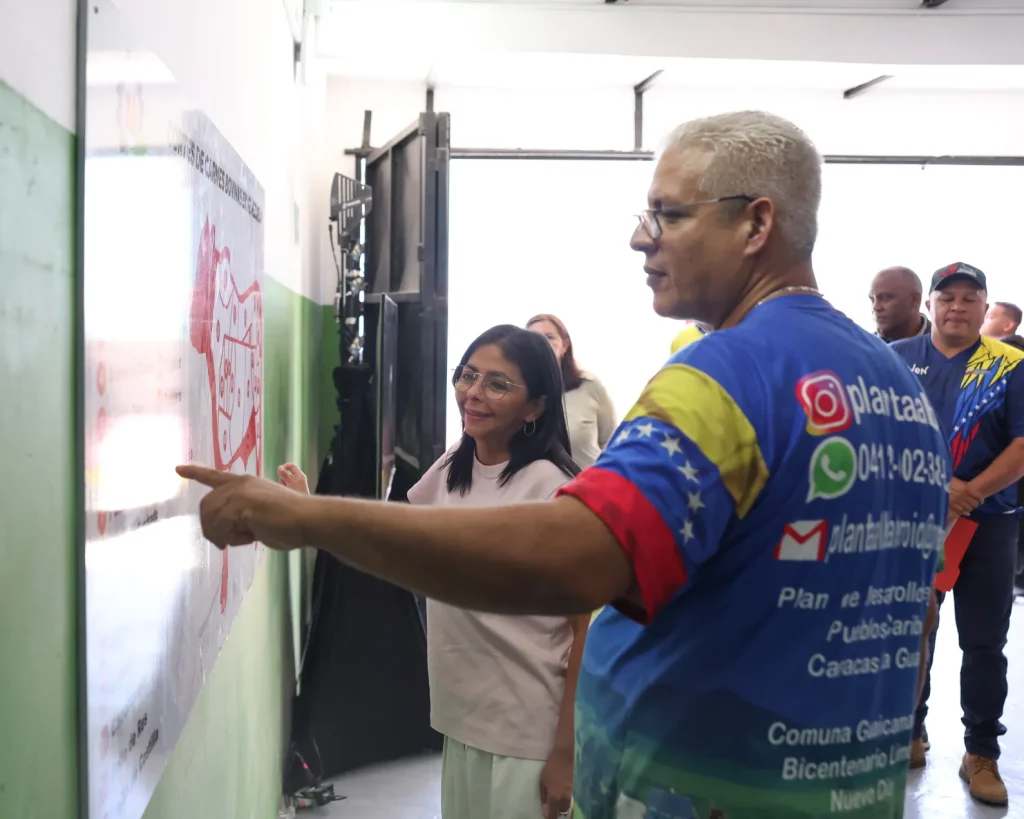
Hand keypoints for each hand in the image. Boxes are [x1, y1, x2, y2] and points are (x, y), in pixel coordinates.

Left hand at [176, 465, 307, 550]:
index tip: (178, 469)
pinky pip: (221, 528)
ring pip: (211, 519)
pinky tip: (250, 537)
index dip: (195, 472)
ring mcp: (239, 493)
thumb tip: (247, 519)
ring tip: (246, 538)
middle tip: (227, 543)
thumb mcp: (264, 513)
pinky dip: (233, 539)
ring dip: (225, 536)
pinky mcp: (240, 506)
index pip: (214, 475)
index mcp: (245, 482)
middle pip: (206, 507)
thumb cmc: (293, 521)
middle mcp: (239, 484)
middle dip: (211, 529)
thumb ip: (248, 513)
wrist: (309, 520)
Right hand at [277, 463, 310, 493]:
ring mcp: (294, 485)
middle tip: (284, 484)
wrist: (302, 506)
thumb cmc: (297, 494)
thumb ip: (284, 475)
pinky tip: (286, 493)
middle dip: (282, 478)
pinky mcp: (291, 490)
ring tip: (286, 490)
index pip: (292, 466)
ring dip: (282, 484)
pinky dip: (283, 489)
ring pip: (283, 481)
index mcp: (299, 475)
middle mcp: (298, 479)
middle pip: (286, 474)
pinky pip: (284, 487)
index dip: (285, 466)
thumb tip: (279, 467)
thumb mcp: (289, 483)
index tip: (279, 469)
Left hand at [540, 746, 573, 818]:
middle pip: (563, 812)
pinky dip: (572, 800)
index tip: (548, 816)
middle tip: (556, 808)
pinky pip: (576, 799)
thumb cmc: (552, 766)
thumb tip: (545, 809)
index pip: (552, 814)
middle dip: (559, 812)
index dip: (550, 817)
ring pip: (570, 806)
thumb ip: (544, 796)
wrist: (567, 754)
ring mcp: (574, 793)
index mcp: (554, 796)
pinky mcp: (580, 788)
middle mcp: (565, 797)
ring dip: (565, 806)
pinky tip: (569, 796)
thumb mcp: (543, 780)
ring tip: (562, 802)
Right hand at [948, 477, 983, 521]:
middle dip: (976, 504)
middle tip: (975, 504)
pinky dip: (965, 512)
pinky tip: (966, 513)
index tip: (981, 500)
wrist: (935, 489)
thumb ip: (962, 483)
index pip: (978, 496)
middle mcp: (963, 496)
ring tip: (970, 507)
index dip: (980, 499)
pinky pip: (961, 512)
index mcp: (965, 489)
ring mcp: (957, 503)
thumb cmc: (945, 483)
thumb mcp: (954, 480)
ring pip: (969, 508)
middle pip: (974, 503)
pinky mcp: (952, 507)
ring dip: (970, 508)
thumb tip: (967, 485)